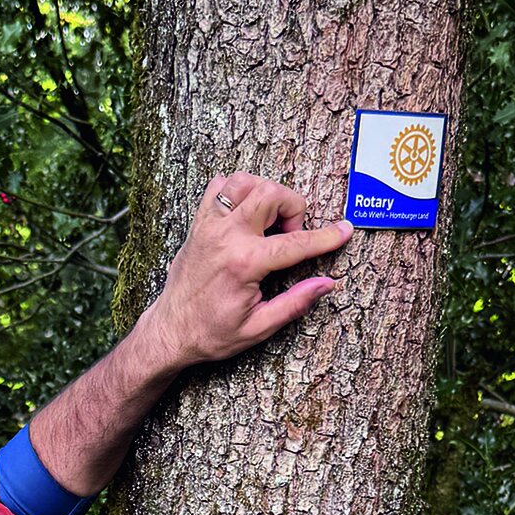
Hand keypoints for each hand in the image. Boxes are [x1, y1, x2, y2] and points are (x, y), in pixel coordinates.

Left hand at [136, 175, 353, 372]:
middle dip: (292, 207)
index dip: (326, 237)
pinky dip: (237, 190)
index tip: (344, 230)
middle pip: (270, 193)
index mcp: (243, 264)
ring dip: (265, 193)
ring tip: (269, 222)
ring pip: (244, 180)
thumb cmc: (212, 333)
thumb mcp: (258, 328)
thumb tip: (326, 284)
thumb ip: (294, 303)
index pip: (296, 242)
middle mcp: (225, 237)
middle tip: (290, 234)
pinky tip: (246, 214)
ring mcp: (208, 225)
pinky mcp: (198, 223)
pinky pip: (219, 186)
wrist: (170, 331)